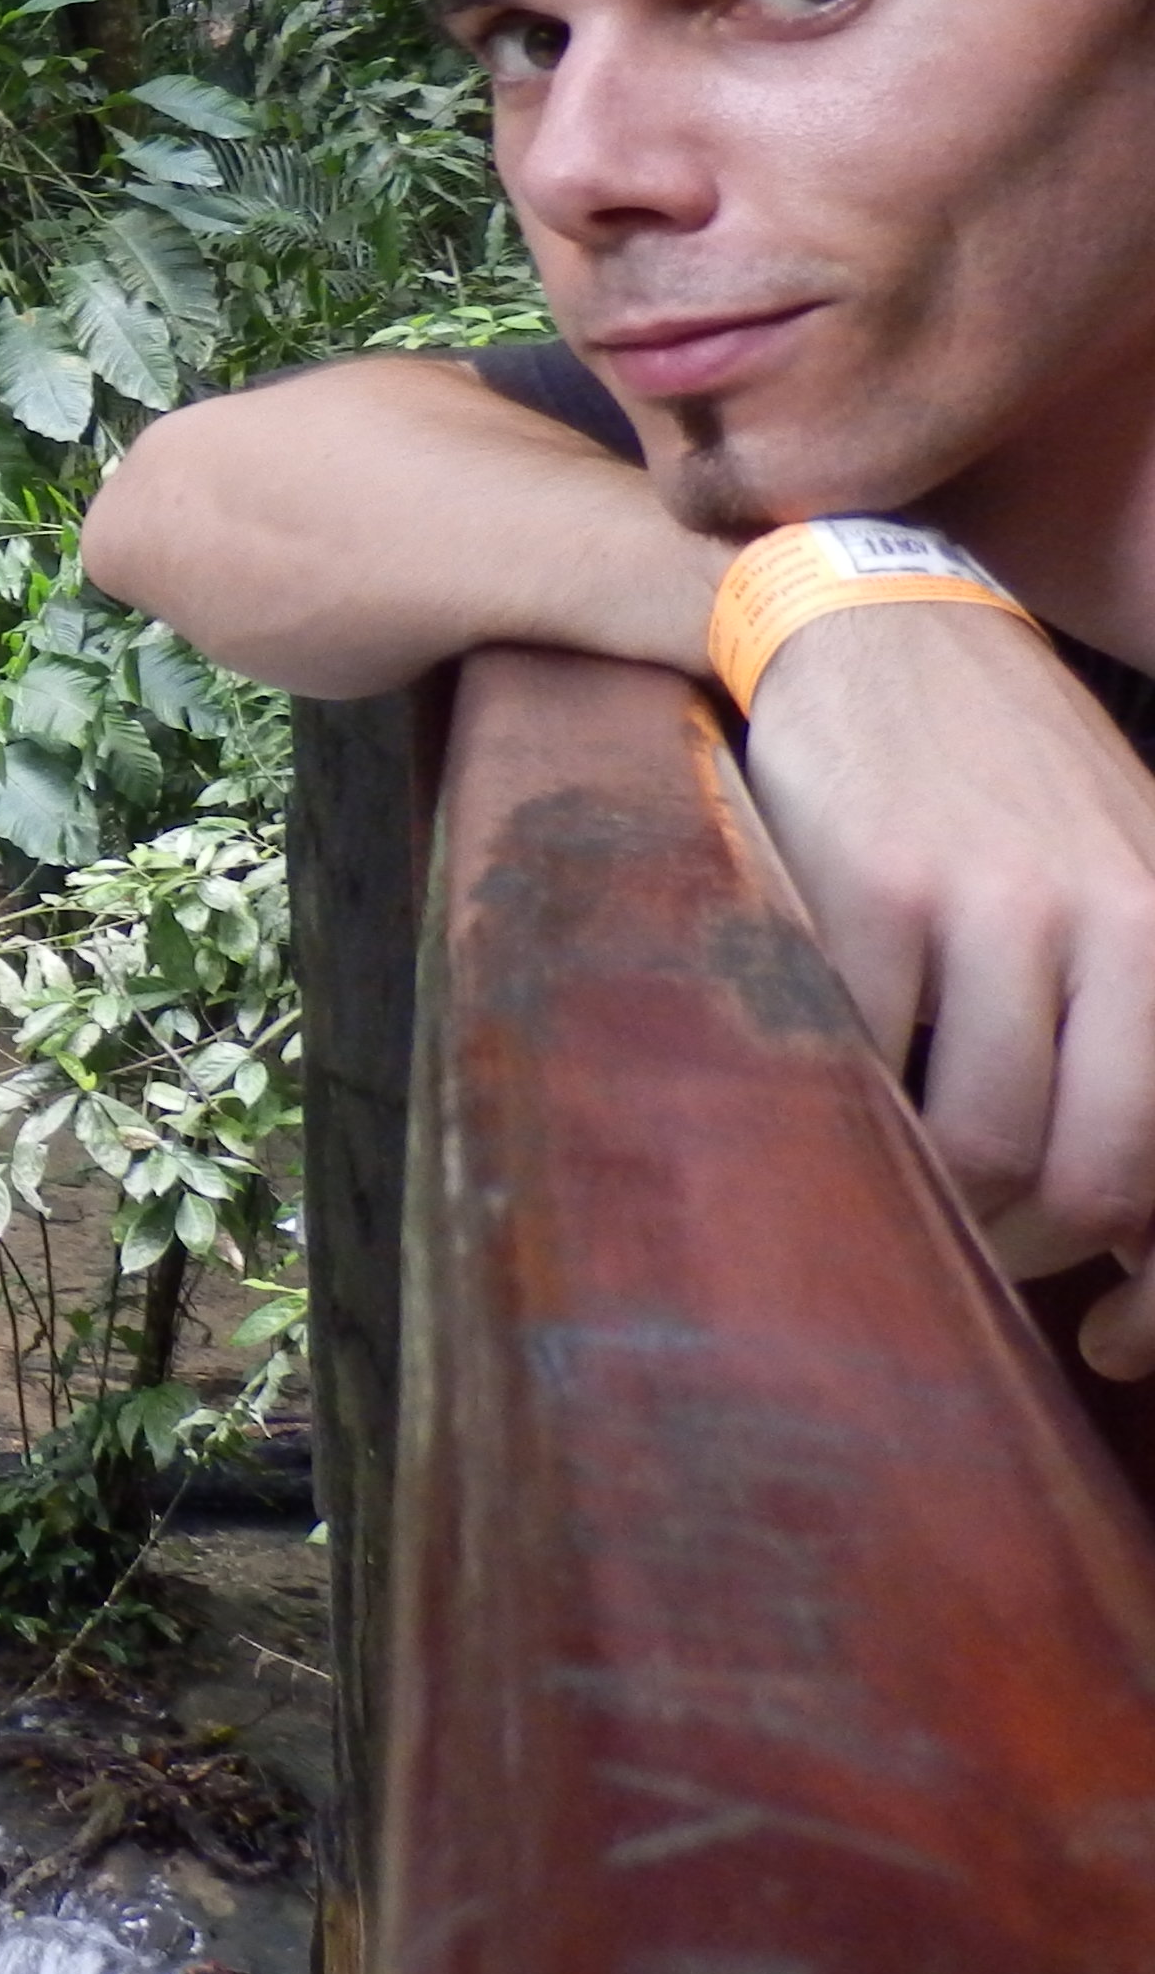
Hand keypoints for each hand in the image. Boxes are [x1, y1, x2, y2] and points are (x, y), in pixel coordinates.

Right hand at [738, 597, 1154, 1372]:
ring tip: (916, 1177)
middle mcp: (1120, 922)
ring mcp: (997, 905)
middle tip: (995, 1245)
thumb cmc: (1014, 797)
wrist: (891, 631)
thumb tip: (1130, 1254)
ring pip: (984, 1138)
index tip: (1117, 1342)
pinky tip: (848, 1091)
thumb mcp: (1123, 897)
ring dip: (944, 1195)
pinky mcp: (877, 891)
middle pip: (1098, 1173)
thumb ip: (1137, 1043)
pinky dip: (856, 1108)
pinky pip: (871, 1065)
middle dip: (1042, 1246)